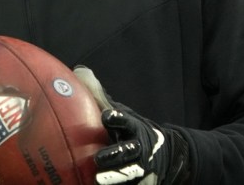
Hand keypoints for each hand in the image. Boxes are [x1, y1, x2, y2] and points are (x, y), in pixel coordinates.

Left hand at [74, 67, 189, 184]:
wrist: (164, 153)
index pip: (126, 121)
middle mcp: (138, 148)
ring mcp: (140, 167)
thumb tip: (79, 71)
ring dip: (115, 177)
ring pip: (128, 173)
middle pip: (127, 152)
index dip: (117, 119)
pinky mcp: (140, 182)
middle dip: (114, 155)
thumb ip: (100, 96)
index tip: (107, 117)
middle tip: (99, 158)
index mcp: (133, 128)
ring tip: (99, 180)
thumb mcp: (121, 112)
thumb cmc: (131, 130)